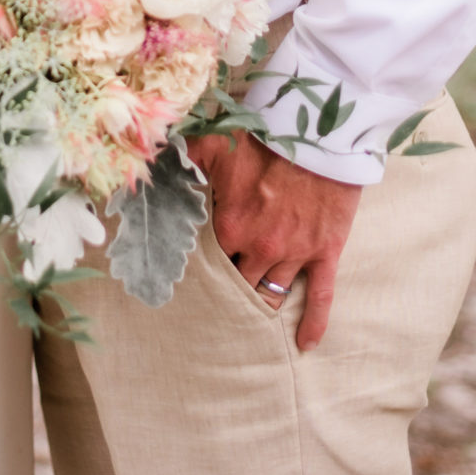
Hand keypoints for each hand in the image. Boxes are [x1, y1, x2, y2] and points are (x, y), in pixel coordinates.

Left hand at [188, 131, 360, 350]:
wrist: (320, 130)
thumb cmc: (266, 136)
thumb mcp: (215, 142)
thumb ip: (182, 159)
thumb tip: (152, 164)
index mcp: (230, 225)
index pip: (209, 261)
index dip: (203, 267)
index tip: (195, 275)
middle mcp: (260, 247)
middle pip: (238, 283)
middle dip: (229, 290)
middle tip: (219, 303)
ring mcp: (294, 253)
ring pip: (272, 294)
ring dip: (261, 305)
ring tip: (250, 320)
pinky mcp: (324, 252)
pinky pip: (320, 297)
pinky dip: (312, 323)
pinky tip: (305, 344)